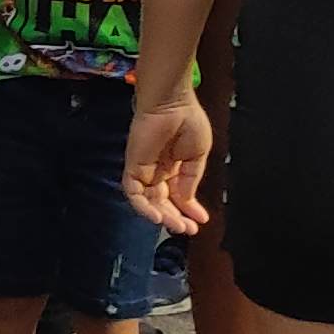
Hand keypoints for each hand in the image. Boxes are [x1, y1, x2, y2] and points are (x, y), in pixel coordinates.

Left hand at [124, 89, 213, 233]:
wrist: (173, 103)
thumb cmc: (188, 121)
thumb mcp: (198, 156)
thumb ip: (190, 179)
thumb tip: (187, 201)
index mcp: (174, 167)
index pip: (178, 195)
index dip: (189, 209)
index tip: (201, 221)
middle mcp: (157, 171)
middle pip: (162, 202)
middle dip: (176, 218)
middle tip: (188, 230)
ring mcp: (144, 169)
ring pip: (148, 202)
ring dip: (163, 216)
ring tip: (177, 226)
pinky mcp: (132, 166)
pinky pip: (134, 192)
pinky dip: (143, 207)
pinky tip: (158, 217)